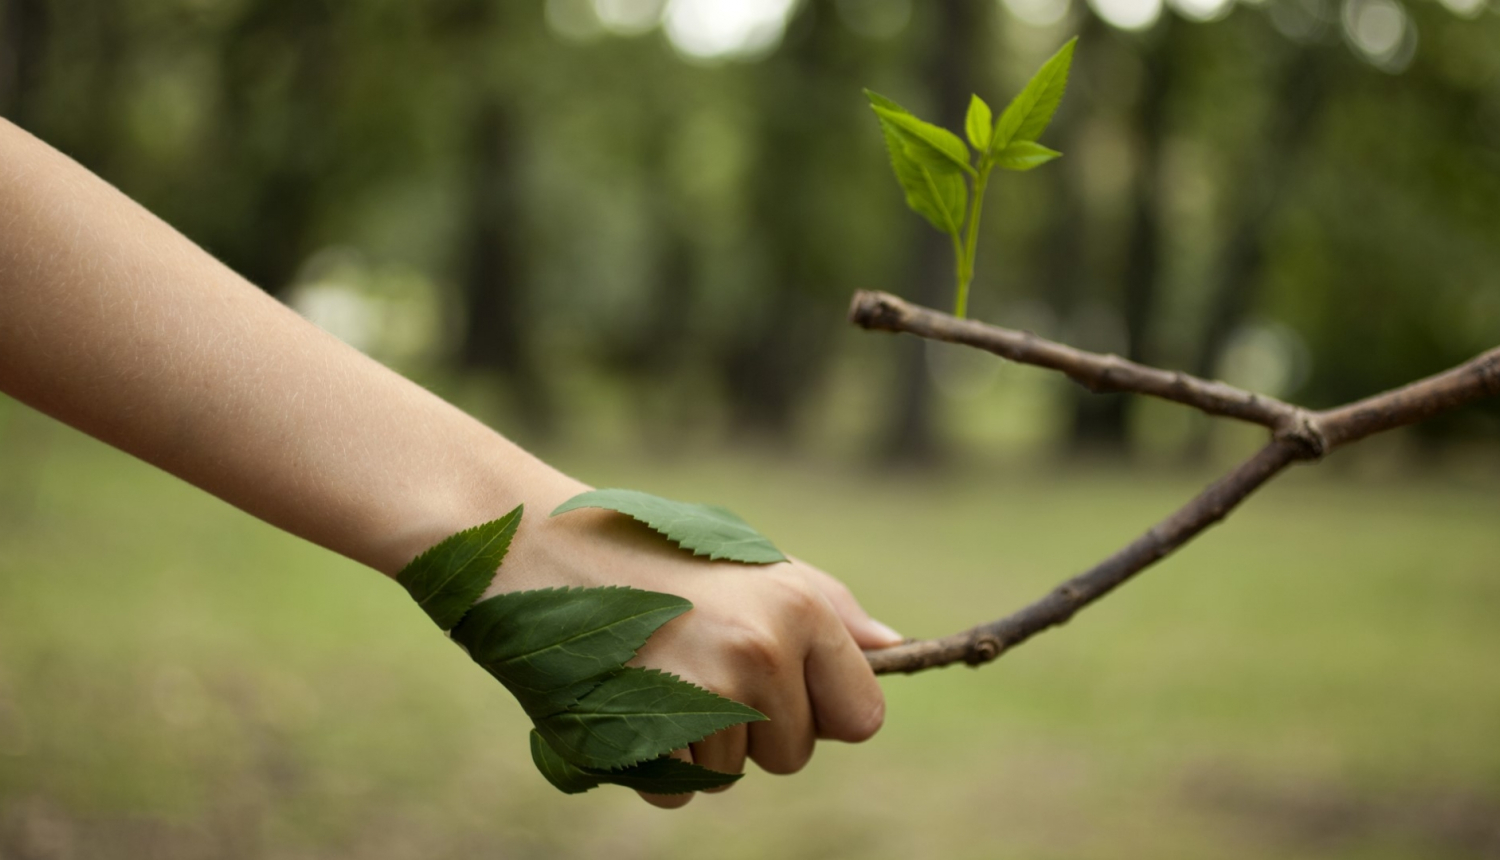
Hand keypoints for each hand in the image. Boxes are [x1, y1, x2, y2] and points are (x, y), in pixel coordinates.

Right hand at [494, 479, 903, 807]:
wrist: (535, 546)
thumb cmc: (650, 549)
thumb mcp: (748, 561)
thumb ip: (826, 609)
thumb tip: (895, 648)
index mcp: (798, 609)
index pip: (863, 717)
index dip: (823, 710)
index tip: (784, 685)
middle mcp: (760, 653)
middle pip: (794, 755)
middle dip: (755, 728)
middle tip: (700, 664)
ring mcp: (701, 698)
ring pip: (732, 775)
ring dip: (700, 743)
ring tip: (657, 671)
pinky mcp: (645, 736)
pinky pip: (678, 793)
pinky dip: (654, 763)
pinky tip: (628, 699)